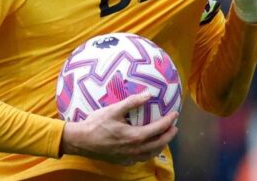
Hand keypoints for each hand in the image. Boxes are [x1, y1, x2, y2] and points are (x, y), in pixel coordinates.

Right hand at [60, 92, 177, 164]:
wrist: (81, 141)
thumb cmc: (96, 124)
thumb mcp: (114, 109)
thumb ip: (132, 102)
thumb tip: (148, 94)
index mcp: (135, 136)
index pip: (159, 129)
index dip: (169, 121)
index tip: (175, 114)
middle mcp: (135, 149)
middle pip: (159, 143)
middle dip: (169, 135)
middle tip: (174, 127)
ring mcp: (129, 157)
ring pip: (152, 153)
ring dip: (161, 145)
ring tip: (165, 137)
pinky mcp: (123, 161)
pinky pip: (142, 158)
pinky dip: (150, 152)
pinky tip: (148, 147)